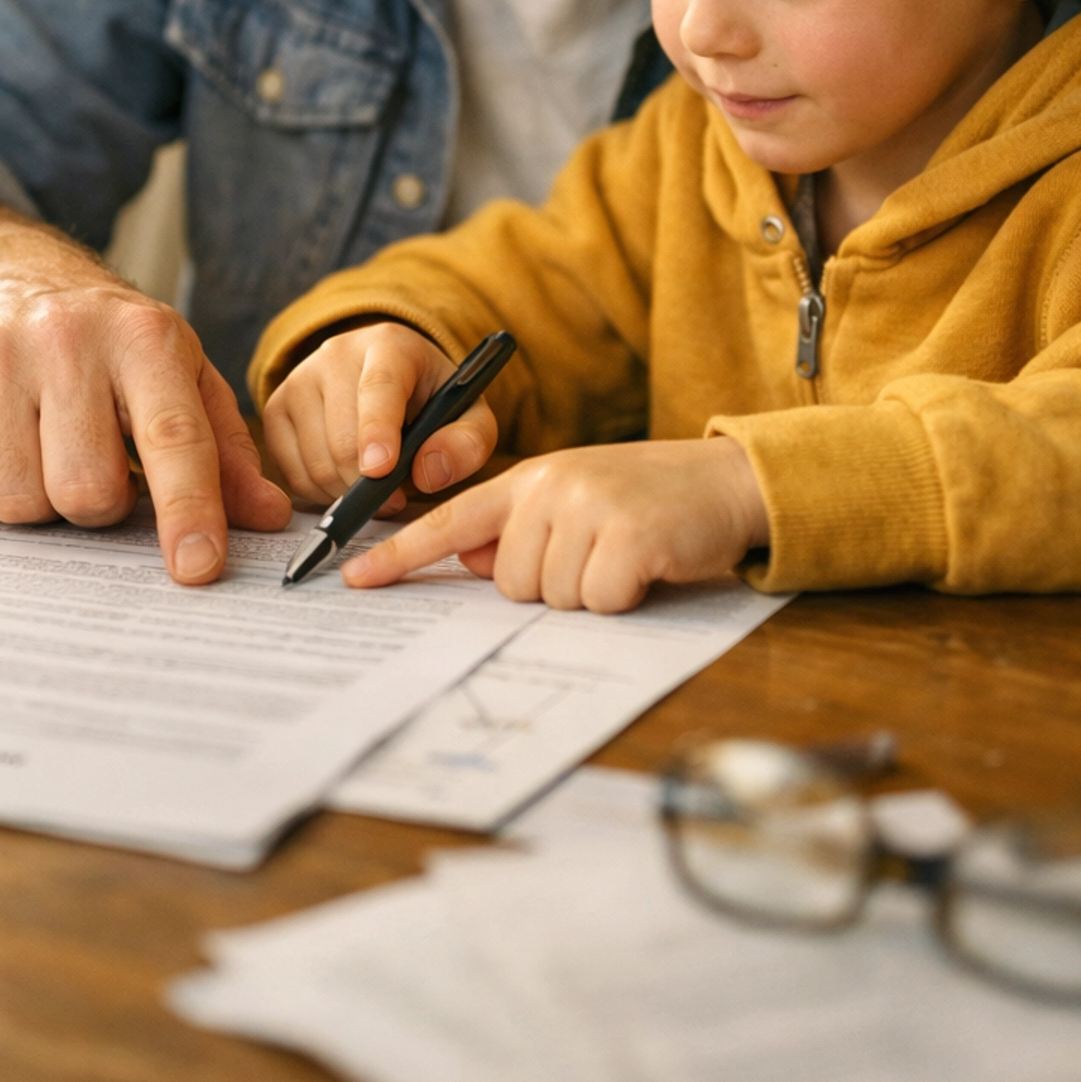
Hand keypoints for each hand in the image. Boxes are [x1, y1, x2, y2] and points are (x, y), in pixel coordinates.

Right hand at [0, 166, 290, 582]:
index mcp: (144, 337)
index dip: (188, 509)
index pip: (174, 437)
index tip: (197, 568)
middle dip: (96, 506)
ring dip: (35, 502)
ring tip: (41, 450)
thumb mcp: (179, 375)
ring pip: (16, 502)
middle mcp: (64, 338)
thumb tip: (270, 519)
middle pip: (85, 491)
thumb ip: (226, 451)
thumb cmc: (104, 344)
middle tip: (94, 466)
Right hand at [261, 321, 497, 508]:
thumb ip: (467, 443)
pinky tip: (345, 478)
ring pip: (315, 461)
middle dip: (370, 483)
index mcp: (390, 344)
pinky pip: (292, 473)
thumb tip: (429, 471)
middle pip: (342, 436)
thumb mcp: (470, 417)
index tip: (381, 470)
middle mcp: (336, 353)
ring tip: (375, 483)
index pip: (377, 387)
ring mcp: (299, 378)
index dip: (377, 431)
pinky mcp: (277, 408)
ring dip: (348, 492)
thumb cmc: (433, 401)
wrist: (392, 380)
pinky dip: (321, 492)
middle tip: (397, 496)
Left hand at [343, 437, 767, 611]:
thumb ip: (519, 528)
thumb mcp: (575, 502)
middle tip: (596, 556)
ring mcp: (589, 508)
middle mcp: (551, 487)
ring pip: (551, 597)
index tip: (355, 579)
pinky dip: (623, 597)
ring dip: (590, 592)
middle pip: (509, 582)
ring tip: (623, 556)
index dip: (401, 554)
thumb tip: (469, 560)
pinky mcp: (628, 536)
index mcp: (530, 479)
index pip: (451, 520)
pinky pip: (599, 602)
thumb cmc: (646, 500)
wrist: (724, 481)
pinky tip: (645, 566)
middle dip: (550, 586)